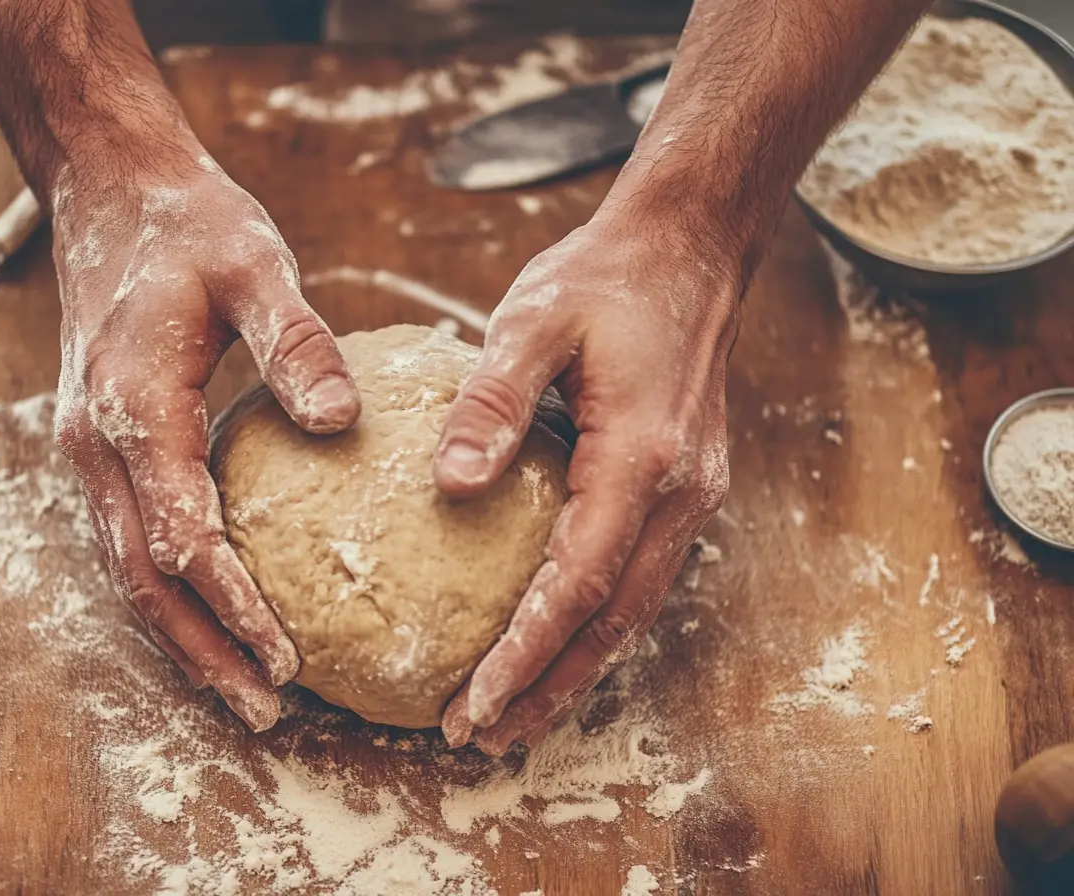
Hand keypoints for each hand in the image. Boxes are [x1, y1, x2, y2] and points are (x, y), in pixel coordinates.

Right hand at [50, 150, 360, 730]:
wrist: (108, 193)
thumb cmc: (186, 225)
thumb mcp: (253, 264)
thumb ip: (295, 342)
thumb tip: (340, 419)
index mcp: (135, 407)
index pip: (182, 535)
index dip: (233, 604)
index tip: (287, 658)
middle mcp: (97, 443)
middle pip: (143, 578)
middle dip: (203, 652)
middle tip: (267, 713)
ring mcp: (89, 449)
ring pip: (127, 571)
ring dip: (181, 637)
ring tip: (240, 693)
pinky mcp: (102, 446)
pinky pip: (127, 540)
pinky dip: (167, 595)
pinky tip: (210, 620)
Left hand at [434, 210, 737, 754]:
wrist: (690, 251)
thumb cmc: (607, 278)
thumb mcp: (534, 318)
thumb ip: (491, 400)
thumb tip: (450, 484)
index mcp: (641, 457)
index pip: (580, 582)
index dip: (528, 653)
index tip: (475, 703)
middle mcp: (678, 493)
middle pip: (613, 621)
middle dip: (549, 688)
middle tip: (482, 738)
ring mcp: (690, 496)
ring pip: (631, 611)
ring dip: (573, 670)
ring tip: (512, 717)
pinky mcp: (681, 490)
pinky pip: (636, 578)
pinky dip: (593, 626)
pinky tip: (554, 645)